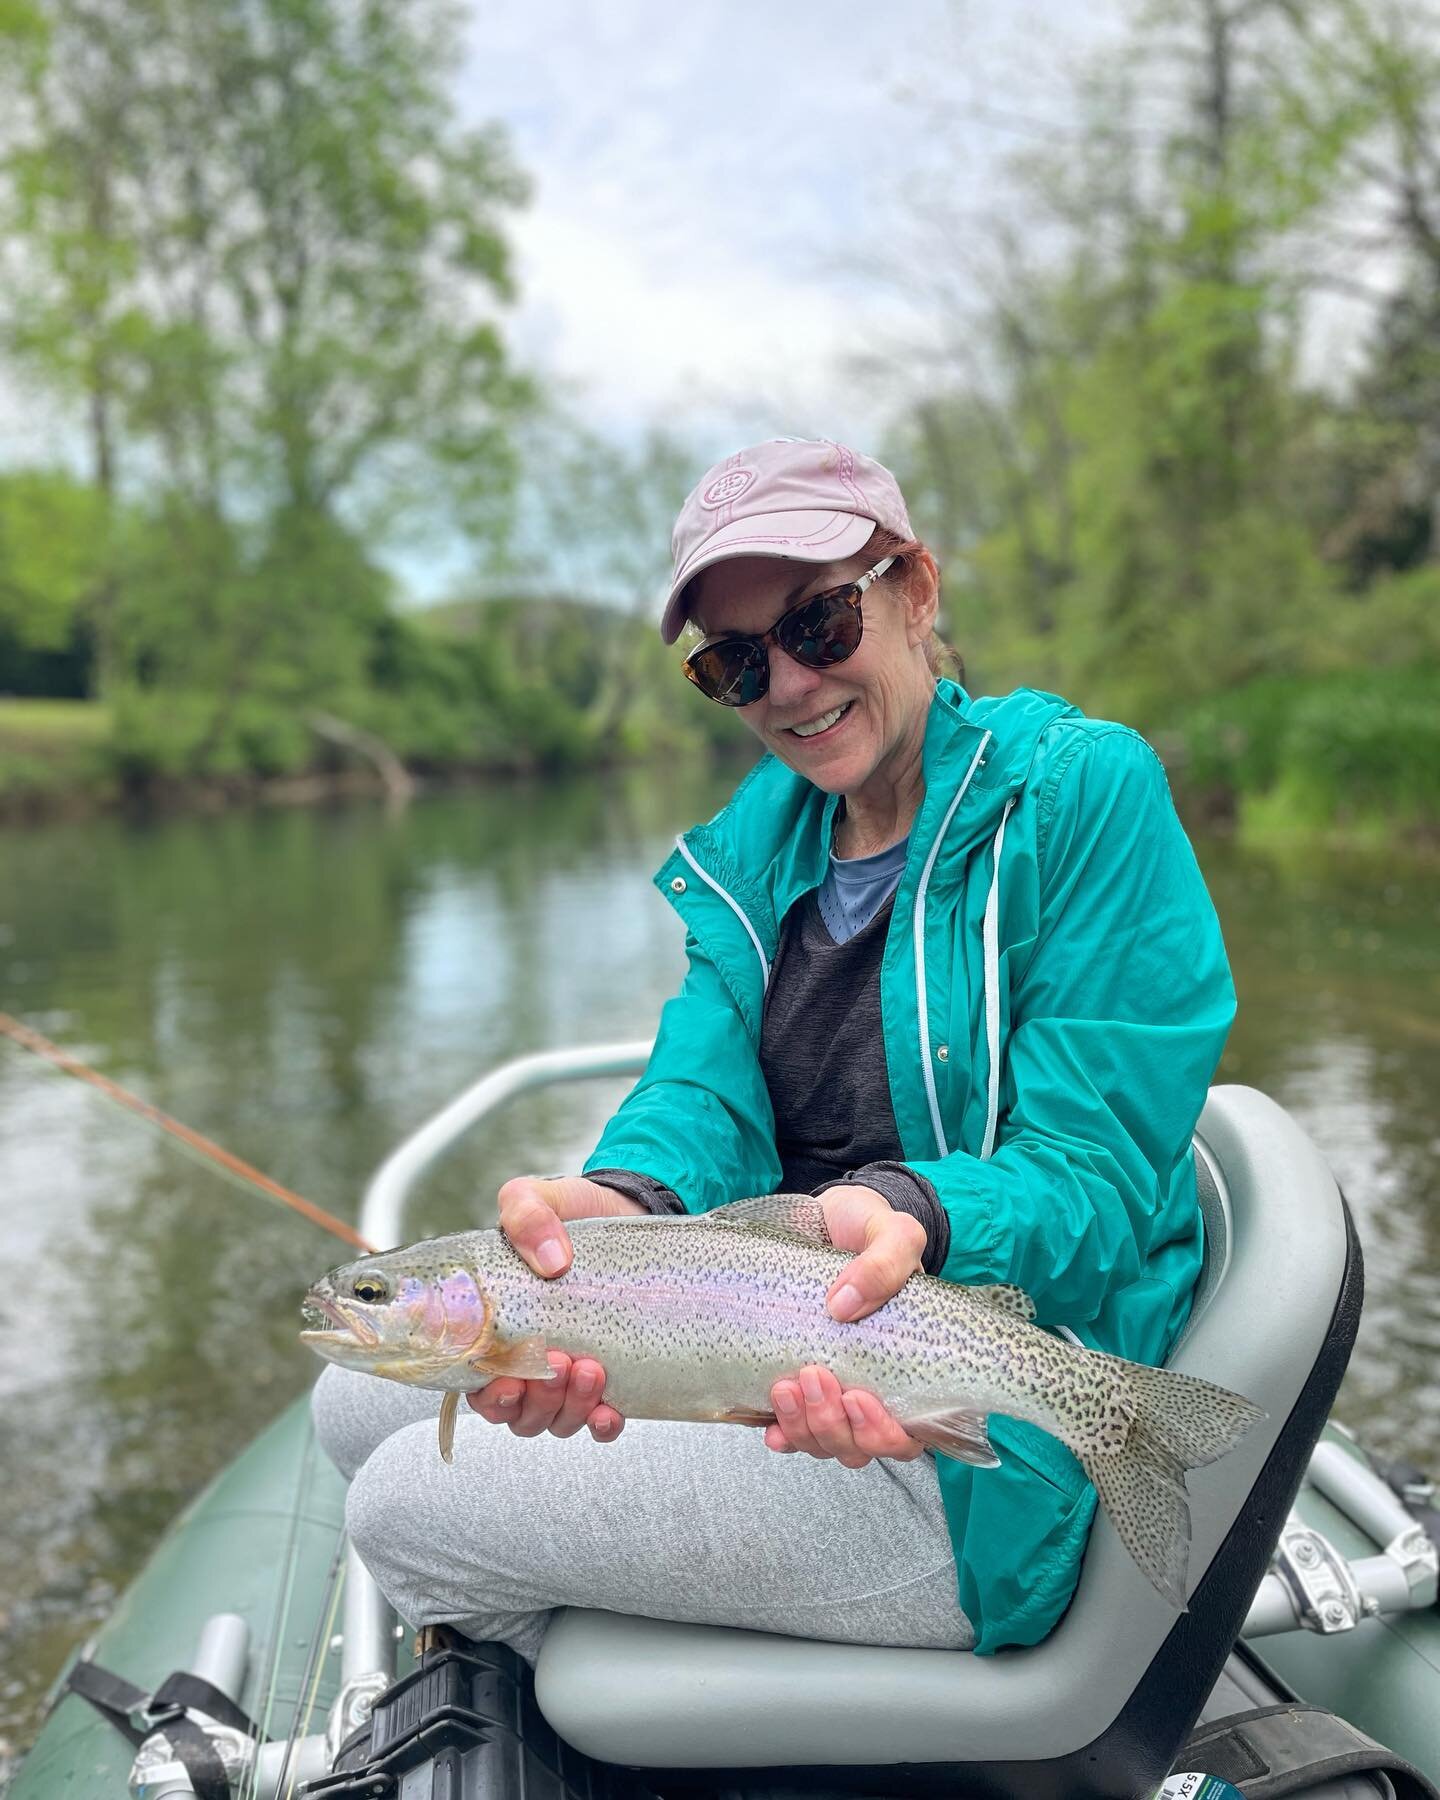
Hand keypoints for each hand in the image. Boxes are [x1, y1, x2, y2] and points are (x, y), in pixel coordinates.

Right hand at [467, 1175, 643, 1440]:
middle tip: (559, 1364)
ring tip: (591, 1370)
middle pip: (516, 1412)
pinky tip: (610, 1411)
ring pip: (554, 1421)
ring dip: (568, 1408)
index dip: (491, 1394)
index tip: (512, 1378)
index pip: (478, 1382)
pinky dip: (601, 1426)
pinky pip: (598, 1423)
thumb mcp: (539, 1198)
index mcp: (497, 1326)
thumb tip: (552, 1261)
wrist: (628, 1210)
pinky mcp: (612, 1376)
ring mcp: (569, 1372)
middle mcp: (529, 1358)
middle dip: (535, 1400)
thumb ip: (527, 1215)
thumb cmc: (572, 1211)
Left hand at [764, 1185, 926, 1466]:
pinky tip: (768, 1424)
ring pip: (825, 1443)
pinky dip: (781, 1433)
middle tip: (814, 1375)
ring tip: (785, 1384)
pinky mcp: (798, 1383)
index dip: (885, 1433)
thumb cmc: (869, 1230)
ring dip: (804, 1427)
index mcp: (913, 1369)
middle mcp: (875, 1389)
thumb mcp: (892, 1231)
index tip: (858, 1396)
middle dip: (835, 1426)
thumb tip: (845, 1304)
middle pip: (861, 1446)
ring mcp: (834, 1391)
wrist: (828, 1218)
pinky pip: (790, 1430)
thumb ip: (886, 1260)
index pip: (911, 1433)